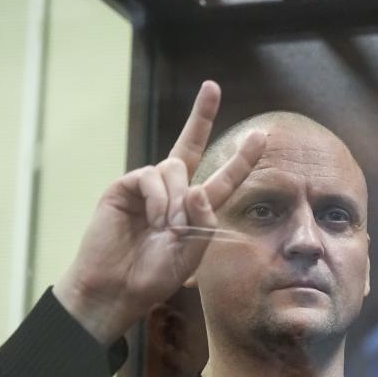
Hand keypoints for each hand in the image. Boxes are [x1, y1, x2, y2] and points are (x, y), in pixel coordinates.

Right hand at [52, 81, 264, 343]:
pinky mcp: (125, 187)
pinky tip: (154, 221)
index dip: (241, 158)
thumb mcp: (192, 252)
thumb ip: (203, 220)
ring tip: (167, 229)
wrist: (116, 289)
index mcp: (195, 208)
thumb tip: (197, 188)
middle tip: (213, 87)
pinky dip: (159, 199)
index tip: (260, 136)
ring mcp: (147, 187)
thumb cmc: (154, 275)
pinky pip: (151, 176)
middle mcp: (172, 191)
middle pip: (190, 145)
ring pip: (174, 167)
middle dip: (201, 115)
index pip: (223, 177)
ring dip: (177, 199)